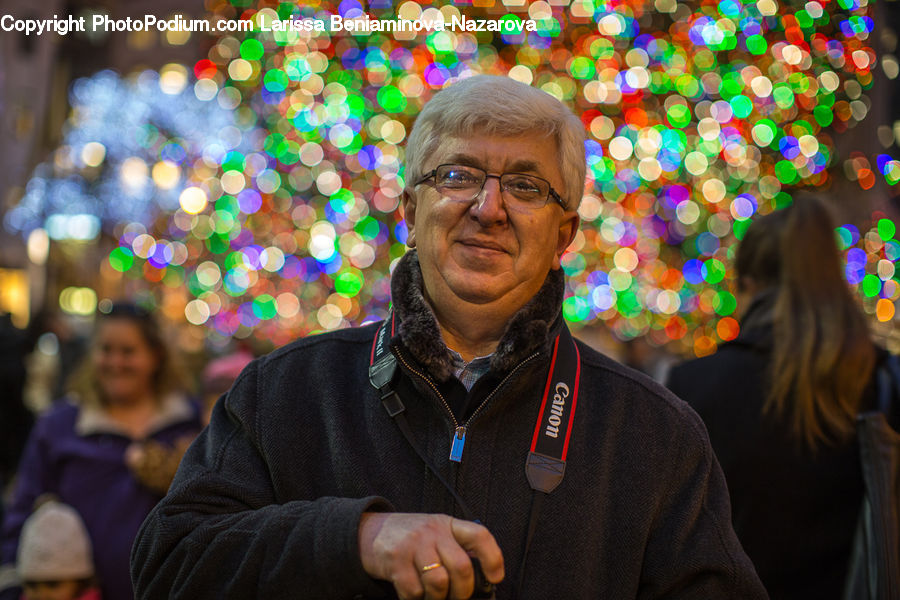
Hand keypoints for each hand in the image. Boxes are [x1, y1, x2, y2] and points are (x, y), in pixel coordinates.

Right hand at [358, 512, 503, 599]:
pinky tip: (413, 594)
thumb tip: (480, 579)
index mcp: (447, 524)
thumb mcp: (434, 533)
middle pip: (461, 567)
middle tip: (456, 598)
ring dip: (438, 598)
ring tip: (433, 597)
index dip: (493, 558)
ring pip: (439, 582)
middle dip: (463, 591)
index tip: (496, 578)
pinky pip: (414, 591)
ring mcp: (413, 545)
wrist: (368, 531)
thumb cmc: (409, 538)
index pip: (479, 535)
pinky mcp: (395, 561)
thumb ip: (454, 548)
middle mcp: (432, 531)